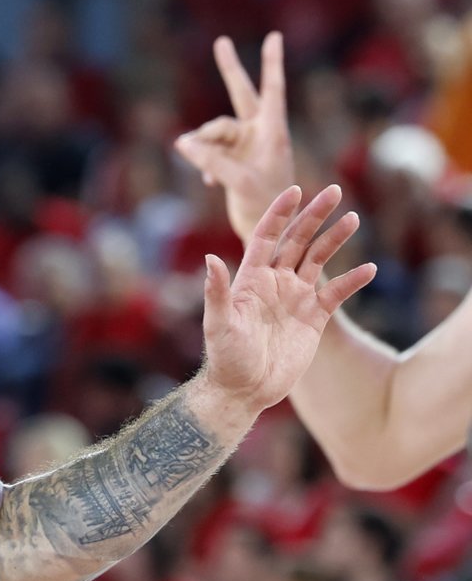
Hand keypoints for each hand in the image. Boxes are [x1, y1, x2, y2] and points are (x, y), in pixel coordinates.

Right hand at [174, 33, 293, 240]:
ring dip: (204, 147)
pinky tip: (207, 182)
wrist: (268, 234)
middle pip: (241, 94)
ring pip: (214, 132)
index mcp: (273, 133)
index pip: (271, 91)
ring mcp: (245, 146)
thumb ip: (209, 159)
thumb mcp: (236, 181)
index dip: (271, 64)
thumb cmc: (264, 207)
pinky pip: (209, 151)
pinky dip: (204, 163)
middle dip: (230, 70)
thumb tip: (182, 141)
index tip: (273, 37)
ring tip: (205, 171)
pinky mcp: (233, 160)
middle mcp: (259, 134)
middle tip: (222, 42)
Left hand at [202, 185, 374, 413]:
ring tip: (353, 218)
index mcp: (251, 277)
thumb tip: (211, 259)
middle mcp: (275, 282)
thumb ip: (217, 292)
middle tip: (335, 192)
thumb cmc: (225, 357)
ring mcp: (295, 297)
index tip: (296, 190)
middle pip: (297, 240)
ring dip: (335, 239)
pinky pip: (337, 293)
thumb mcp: (219, 324)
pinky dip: (352, 281)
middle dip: (314, 216)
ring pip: (319, 260)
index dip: (280, 213)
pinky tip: (370, 268)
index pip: (266, 236)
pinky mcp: (314, 318)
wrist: (245, 389)